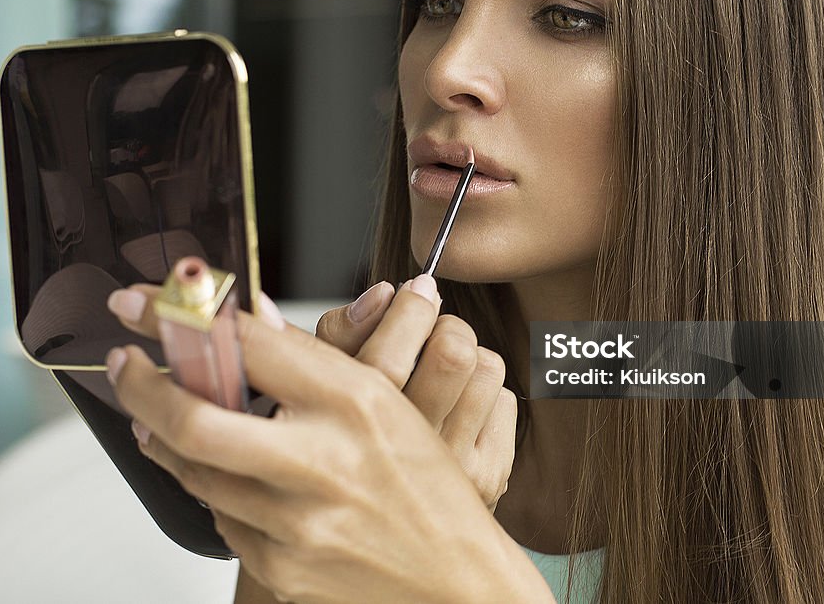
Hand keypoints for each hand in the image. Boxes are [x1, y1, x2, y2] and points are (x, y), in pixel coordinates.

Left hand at [105, 283, 550, 603]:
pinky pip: (218, 516)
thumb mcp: (383, 402)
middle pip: (194, 417)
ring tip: (160, 416)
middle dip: (142, 385)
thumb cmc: (423, 484)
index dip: (180, 315)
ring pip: (192, 471)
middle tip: (126, 366)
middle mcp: (322, 460)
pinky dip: (209, 486)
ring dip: (164, 436)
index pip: (248, 342)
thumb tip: (249, 321)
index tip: (139, 302)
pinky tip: (222, 473)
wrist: (452, 577)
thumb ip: (310, 362)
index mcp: (353, 402)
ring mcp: (296, 521)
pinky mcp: (279, 565)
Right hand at [315, 278, 516, 512]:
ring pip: (487, 367)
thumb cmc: (339, 440)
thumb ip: (340, 334)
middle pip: (455, 350)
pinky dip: (484, 397)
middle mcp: (406, 455)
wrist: (375, 531)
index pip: (394, 351)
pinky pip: (506, 400)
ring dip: (467, 361)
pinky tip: (457, 412)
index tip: (412, 291)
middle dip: (445, 325)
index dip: (409, 306)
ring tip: (441, 375)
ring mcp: (453, 471)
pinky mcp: (489, 477)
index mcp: (353, 430)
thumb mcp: (317, 385)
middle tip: (429, 333)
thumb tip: (384, 294)